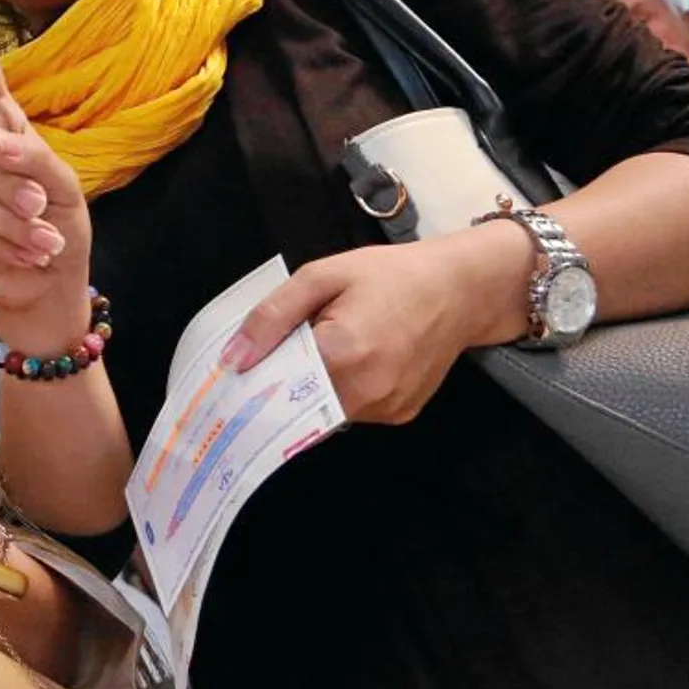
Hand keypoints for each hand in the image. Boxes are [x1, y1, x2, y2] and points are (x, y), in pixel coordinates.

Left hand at [226, 233, 529, 423]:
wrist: (462, 288)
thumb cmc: (391, 275)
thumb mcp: (323, 276)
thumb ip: (272, 316)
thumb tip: (233, 359)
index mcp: (345, 353)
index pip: (276, 386)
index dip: (250, 383)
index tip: (227, 382)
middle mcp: (368, 391)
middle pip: (297, 405)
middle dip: (277, 387)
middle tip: (266, 363)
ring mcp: (387, 408)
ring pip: (323, 413)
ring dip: (310, 390)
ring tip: (320, 351)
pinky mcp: (401, 414)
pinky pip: (353, 411)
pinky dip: (340, 392)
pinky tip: (352, 361)